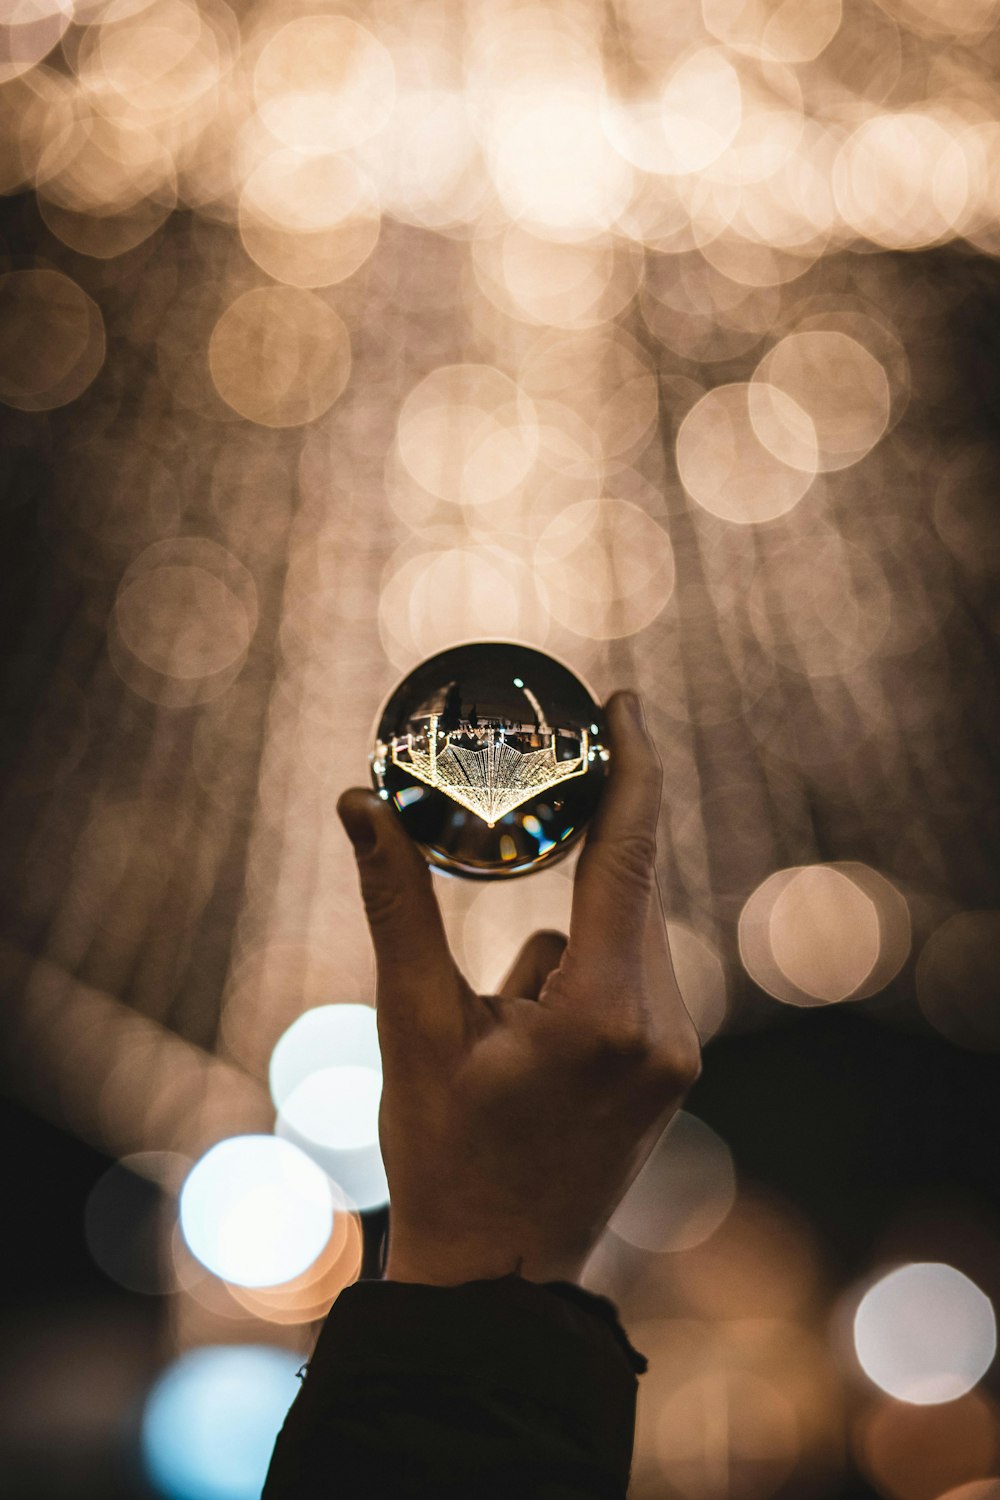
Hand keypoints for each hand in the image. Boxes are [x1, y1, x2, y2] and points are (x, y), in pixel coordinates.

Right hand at [336, 691, 700, 1286]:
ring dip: (561, 946)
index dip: (632, 768)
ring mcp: (676, 1054)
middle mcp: (662, 1026)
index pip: (628, 856)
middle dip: (567, 868)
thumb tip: (358, 805)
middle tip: (521, 851)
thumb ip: (396, 906)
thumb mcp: (412, 1026)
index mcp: (604, 1010)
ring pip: (618, 939)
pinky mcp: (672, 1070)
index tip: (626, 704)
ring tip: (498, 1038)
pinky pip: (628, 979)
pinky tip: (530, 1054)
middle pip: (621, 895)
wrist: (498, 1277)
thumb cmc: (447, 1156)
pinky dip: (580, 980)